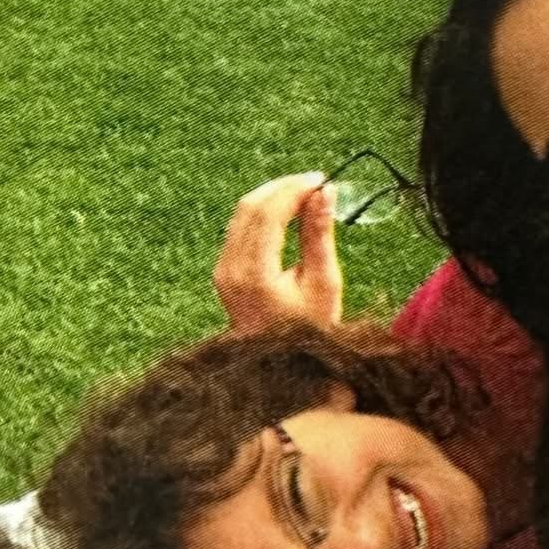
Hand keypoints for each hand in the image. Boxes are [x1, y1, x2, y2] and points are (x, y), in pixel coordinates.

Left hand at [214, 173, 342, 332]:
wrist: (282, 368)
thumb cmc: (310, 331)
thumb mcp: (323, 282)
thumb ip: (319, 234)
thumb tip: (325, 191)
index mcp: (255, 274)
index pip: (269, 213)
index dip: (294, 189)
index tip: (321, 180)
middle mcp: (231, 270)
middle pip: (250, 207)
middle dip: (282, 188)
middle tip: (315, 183)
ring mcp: (223, 271)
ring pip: (242, 214)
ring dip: (272, 198)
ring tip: (305, 195)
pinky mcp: (223, 273)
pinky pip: (239, 230)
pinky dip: (262, 215)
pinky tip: (287, 214)